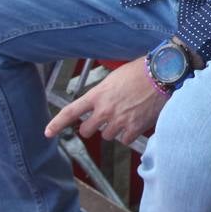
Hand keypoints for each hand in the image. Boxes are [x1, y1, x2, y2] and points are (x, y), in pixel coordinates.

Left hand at [43, 57, 165, 144]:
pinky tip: (136, 121)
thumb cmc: (140, 71)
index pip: (71, 112)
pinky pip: (124, 140)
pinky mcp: (134, 128)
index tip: (48, 132)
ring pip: (107, 136)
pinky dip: (129, 134)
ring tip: (127, 114)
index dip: (57, 124)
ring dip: (114, 129)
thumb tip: (100, 104)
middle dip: (93, 127)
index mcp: (98, 95)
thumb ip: (103, 94)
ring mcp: (119, 121)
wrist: (162, 74)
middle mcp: (105, 110)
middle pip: (87, 130)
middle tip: (103, 119)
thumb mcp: (114, 78)